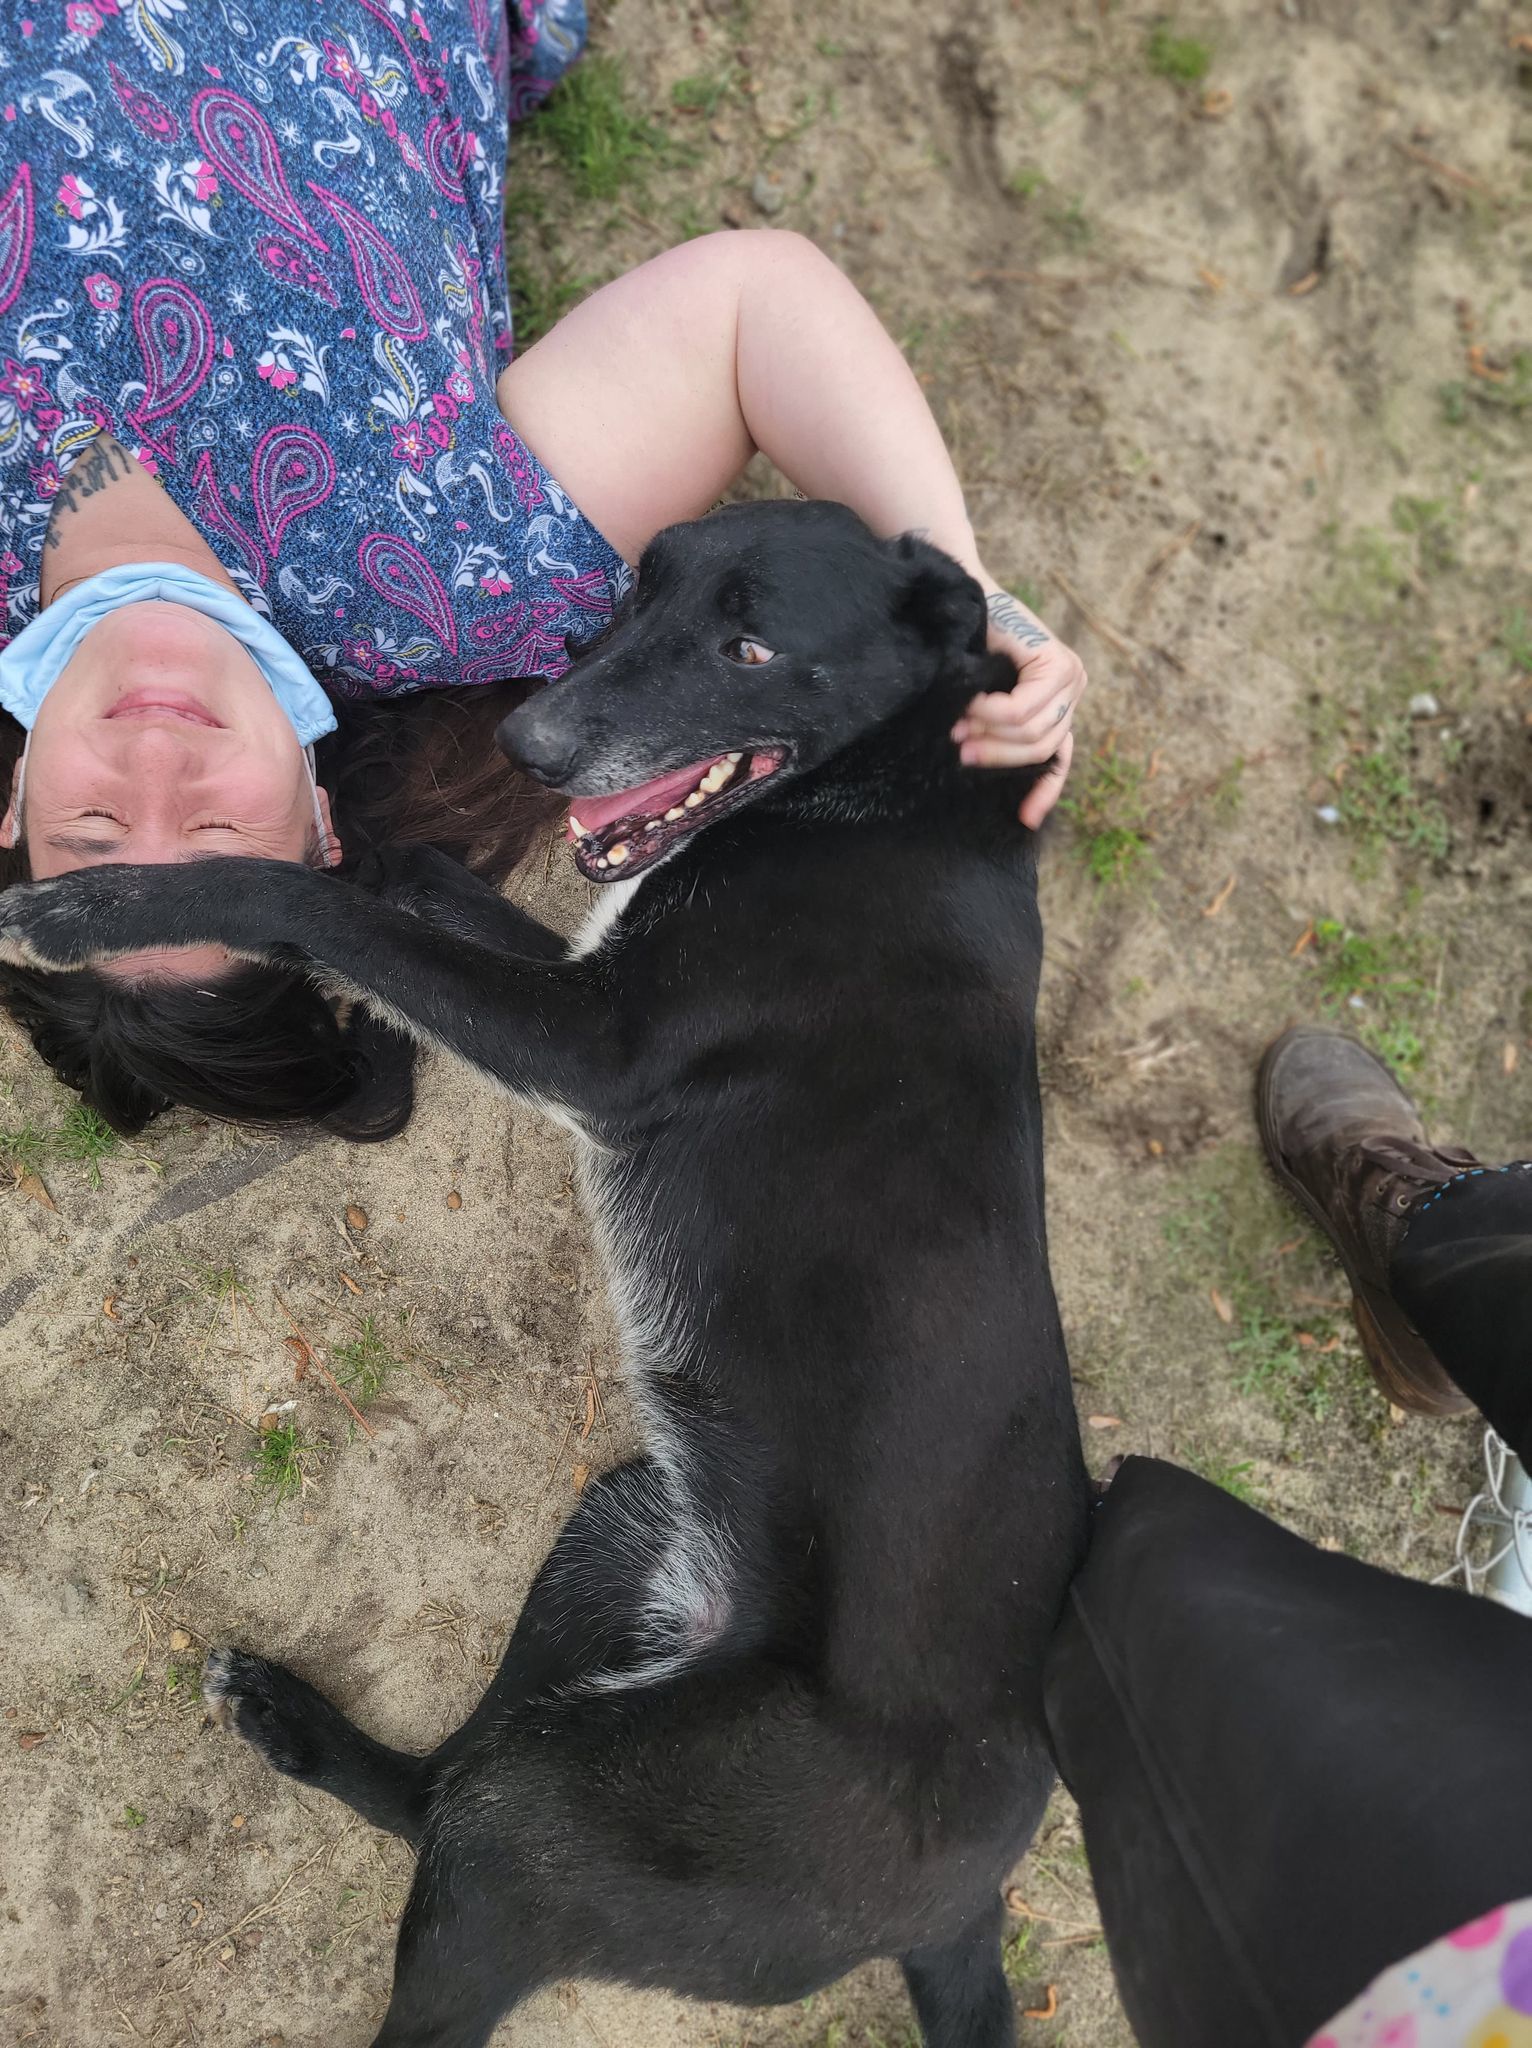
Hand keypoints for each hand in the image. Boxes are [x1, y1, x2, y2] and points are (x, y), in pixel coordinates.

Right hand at [950, 581, 1086, 829]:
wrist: (962, 597)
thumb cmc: (969, 648)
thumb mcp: (989, 700)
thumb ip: (1004, 730)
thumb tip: (993, 773)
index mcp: (1062, 702)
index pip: (1059, 757)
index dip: (1044, 791)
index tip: (1023, 819)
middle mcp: (1075, 688)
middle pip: (1039, 749)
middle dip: (996, 755)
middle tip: (958, 749)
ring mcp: (1071, 675)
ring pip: (1029, 733)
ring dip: (987, 733)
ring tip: (958, 724)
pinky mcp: (1057, 664)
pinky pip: (1020, 712)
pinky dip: (989, 713)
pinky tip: (970, 702)